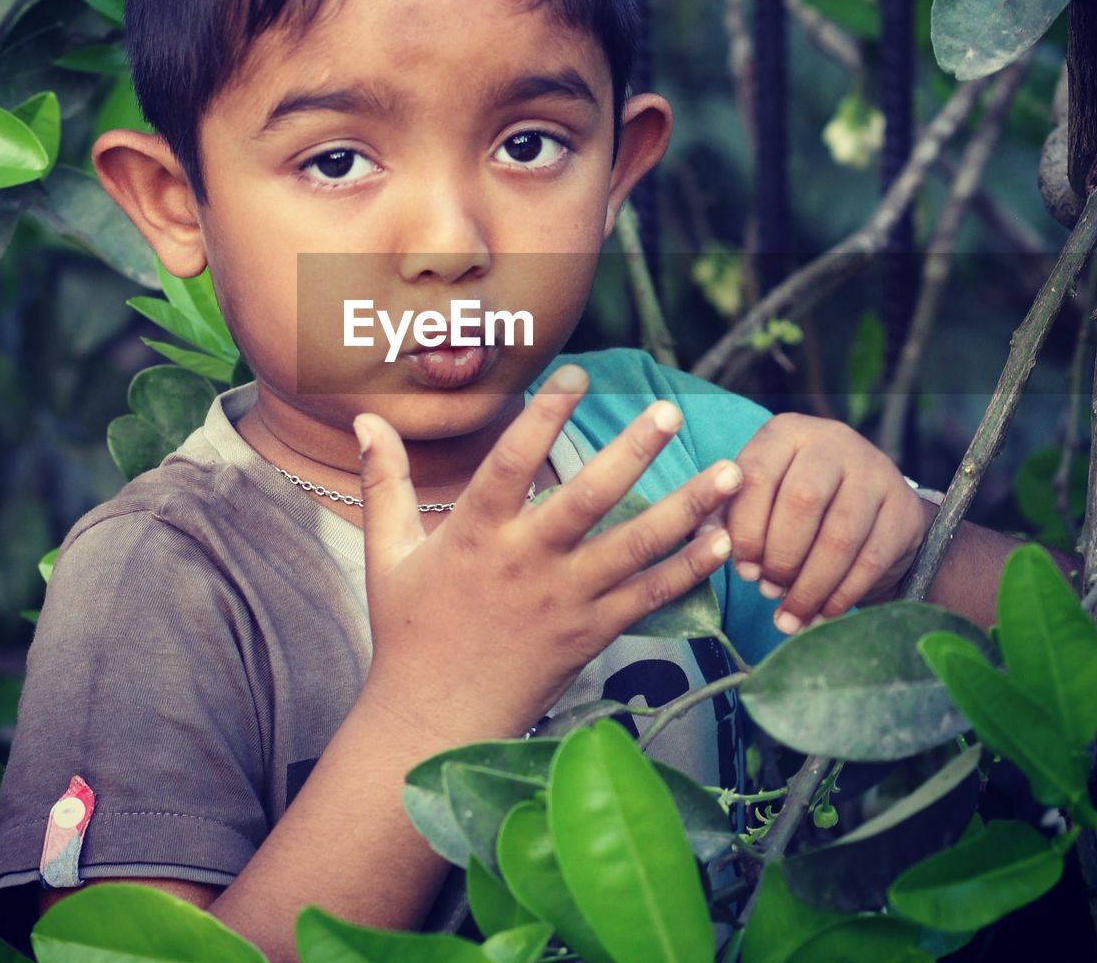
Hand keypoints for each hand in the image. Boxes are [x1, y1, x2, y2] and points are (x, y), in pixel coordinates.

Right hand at [351, 364, 742, 739]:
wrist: (433, 721)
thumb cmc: (409, 632)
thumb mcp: (387, 553)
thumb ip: (384, 481)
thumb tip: (365, 420)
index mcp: (475, 534)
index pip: (512, 461)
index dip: (544, 416)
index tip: (577, 374)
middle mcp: (525, 562)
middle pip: (587, 498)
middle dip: (633, 452)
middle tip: (670, 411)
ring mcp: (563, 601)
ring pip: (634, 547)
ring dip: (685, 508)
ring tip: (731, 472)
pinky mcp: (590, 635)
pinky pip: (647, 599)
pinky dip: (686, 571)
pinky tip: (720, 541)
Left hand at [725, 413, 931, 634]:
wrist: (872, 506)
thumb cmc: (797, 502)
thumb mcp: (761, 494)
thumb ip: (728, 514)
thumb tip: (703, 540)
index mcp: (786, 433)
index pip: (757, 475)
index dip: (746, 528)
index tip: (742, 569)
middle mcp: (832, 442)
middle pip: (801, 502)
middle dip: (780, 556)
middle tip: (767, 590)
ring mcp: (874, 472)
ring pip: (839, 536)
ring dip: (810, 585)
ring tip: (790, 614)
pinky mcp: (903, 509)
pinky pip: (871, 559)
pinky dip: (842, 595)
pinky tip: (822, 614)